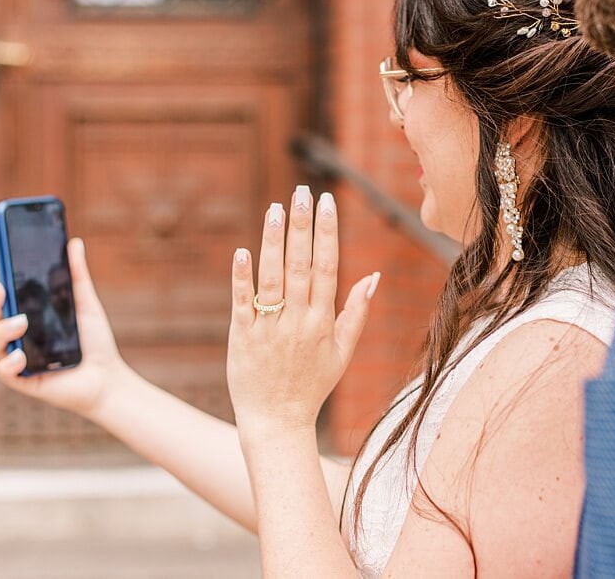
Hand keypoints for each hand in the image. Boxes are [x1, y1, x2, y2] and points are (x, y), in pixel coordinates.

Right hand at [0, 237, 127, 419]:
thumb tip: (74, 242)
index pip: (6, 298)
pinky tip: (21, 356)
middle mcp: (18, 337)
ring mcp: (18, 359)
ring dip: (2, 330)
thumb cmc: (95, 342)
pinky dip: (10, 363)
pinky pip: (6, 372)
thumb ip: (77, 276)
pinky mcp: (23, 380)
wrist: (107, 377)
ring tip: (21, 322)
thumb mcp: (85, 305)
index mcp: (29, 317)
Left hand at [226, 187, 378, 438]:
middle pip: (300, 266)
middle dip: (302, 227)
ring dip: (274, 242)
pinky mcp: (242, 337)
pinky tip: (243, 251)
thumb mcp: (342, 352)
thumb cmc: (312, 384)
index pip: (326, 268)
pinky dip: (241, 277)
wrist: (277, 421)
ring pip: (272, 279)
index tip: (326, 202)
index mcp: (322, 322)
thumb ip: (356, 312)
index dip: (326, 234)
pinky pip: (241, 303)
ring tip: (275, 209)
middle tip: (301, 192)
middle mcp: (297, 321)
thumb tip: (373, 275)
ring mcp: (268, 328)